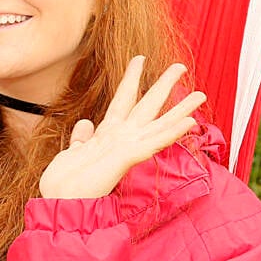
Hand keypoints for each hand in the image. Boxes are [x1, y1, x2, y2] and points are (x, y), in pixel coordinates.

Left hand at [38, 56, 206, 199]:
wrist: (60, 202)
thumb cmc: (65, 183)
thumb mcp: (72, 152)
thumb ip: (82, 137)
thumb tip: (84, 122)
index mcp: (107, 135)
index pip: (122, 101)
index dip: (130, 79)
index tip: (138, 58)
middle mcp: (119, 139)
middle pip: (146, 107)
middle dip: (163, 86)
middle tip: (180, 66)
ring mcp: (124, 148)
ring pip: (157, 124)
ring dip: (178, 110)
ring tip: (200, 94)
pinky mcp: (126, 159)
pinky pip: (152, 143)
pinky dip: (170, 133)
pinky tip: (188, 123)